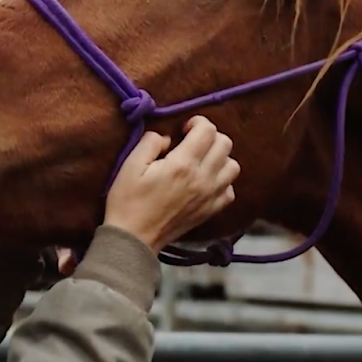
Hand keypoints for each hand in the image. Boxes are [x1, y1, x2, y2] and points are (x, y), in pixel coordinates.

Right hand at [103, 116, 238, 252]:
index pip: (207, 130)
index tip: (184, 129)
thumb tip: (167, 137)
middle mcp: (203, 178)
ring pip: (233, 166)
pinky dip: (222, 181)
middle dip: (210, 136)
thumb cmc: (128, 201)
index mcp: (182, 164)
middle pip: (225, 144)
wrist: (134, 238)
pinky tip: (206, 181)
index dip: (197, 122)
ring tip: (202, 160)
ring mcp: (210, 196)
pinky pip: (230, 190)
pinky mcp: (211, 211)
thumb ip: (150, 143)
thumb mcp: (130, 165)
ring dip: (220, 158)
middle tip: (192, 141)